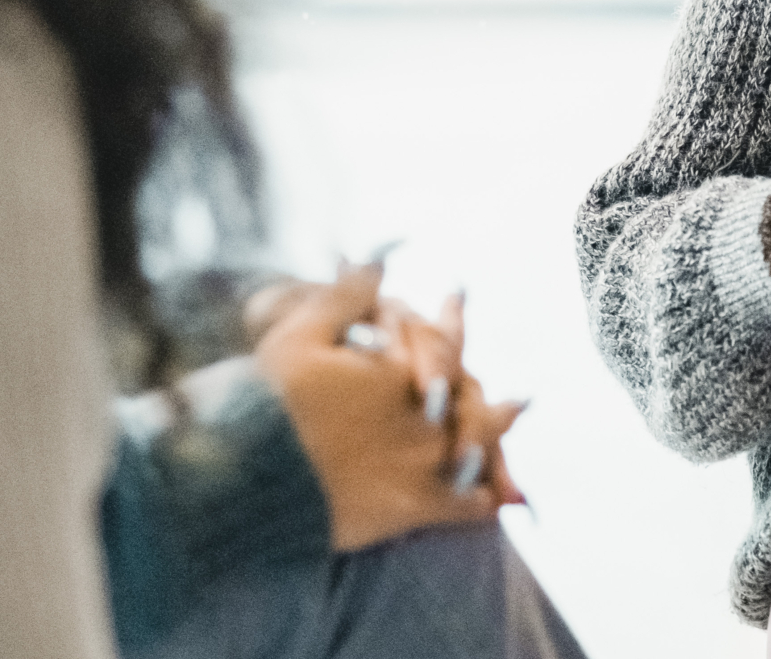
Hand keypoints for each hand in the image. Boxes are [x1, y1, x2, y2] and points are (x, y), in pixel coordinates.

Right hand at [250, 265, 524, 549]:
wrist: (247, 480)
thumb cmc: (266, 402)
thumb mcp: (301, 333)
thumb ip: (347, 294)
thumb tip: (379, 262)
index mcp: (399, 370)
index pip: (440, 340)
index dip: (452, 320)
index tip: (459, 297)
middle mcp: (422, 414)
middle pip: (471, 400)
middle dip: (493, 401)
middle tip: (523, 400)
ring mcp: (420, 464)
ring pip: (476, 451)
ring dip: (495, 446)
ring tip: (510, 447)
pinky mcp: (408, 510)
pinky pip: (461, 507)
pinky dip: (479, 502)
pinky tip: (489, 502)